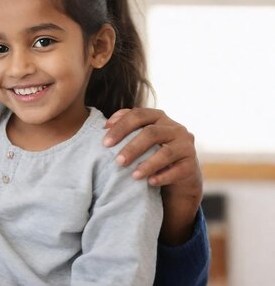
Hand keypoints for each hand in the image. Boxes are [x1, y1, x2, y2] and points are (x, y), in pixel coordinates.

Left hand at [103, 108, 202, 244]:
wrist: (178, 173)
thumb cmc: (151, 151)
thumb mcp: (139, 137)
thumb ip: (125, 126)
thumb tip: (105, 126)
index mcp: (158, 117)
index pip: (138, 115)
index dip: (120, 127)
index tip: (105, 143)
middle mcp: (175, 128)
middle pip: (151, 133)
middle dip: (132, 147)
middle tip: (117, 161)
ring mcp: (186, 145)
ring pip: (166, 153)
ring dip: (147, 164)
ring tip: (133, 175)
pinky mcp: (192, 164)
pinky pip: (178, 170)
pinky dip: (163, 177)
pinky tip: (150, 182)